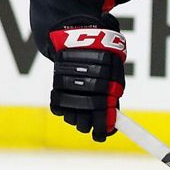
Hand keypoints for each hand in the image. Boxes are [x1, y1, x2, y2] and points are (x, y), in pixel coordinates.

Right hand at [49, 19, 126, 141]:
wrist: (79, 33)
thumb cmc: (101, 55)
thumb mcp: (114, 72)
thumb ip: (112, 96)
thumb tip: (113, 119)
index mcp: (105, 83)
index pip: (102, 112)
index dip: (103, 128)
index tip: (102, 136)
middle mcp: (86, 85)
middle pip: (84, 118)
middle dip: (87, 125)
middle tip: (89, 128)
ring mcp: (69, 84)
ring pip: (70, 114)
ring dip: (75, 118)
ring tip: (80, 117)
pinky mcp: (55, 82)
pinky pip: (57, 106)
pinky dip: (63, 110)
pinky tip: (69, 107)